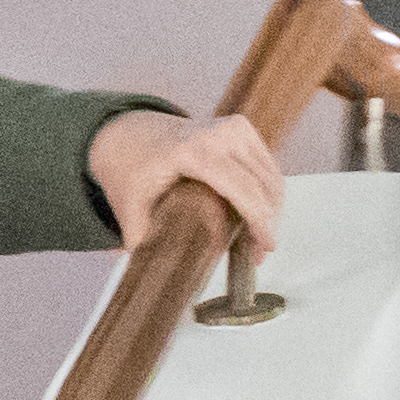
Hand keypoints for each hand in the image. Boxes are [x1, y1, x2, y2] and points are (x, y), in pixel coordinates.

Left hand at [87, 108, 283, 259]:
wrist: (128, 133)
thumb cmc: (130, 168)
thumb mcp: (128, 208)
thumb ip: (142, 242)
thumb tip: (157, 273)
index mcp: (192, 152)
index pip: (242, 189)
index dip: (260, 221)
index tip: (266, 247)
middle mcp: (218, 134)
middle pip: (263, 185)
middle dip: (267, 222)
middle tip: (259, 253)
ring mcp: (233, 126)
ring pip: (271, 175)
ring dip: (271, 209)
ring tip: (258, 239)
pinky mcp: (240, 127)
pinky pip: (266, 165)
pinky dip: (267, 192)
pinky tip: (257, 215)